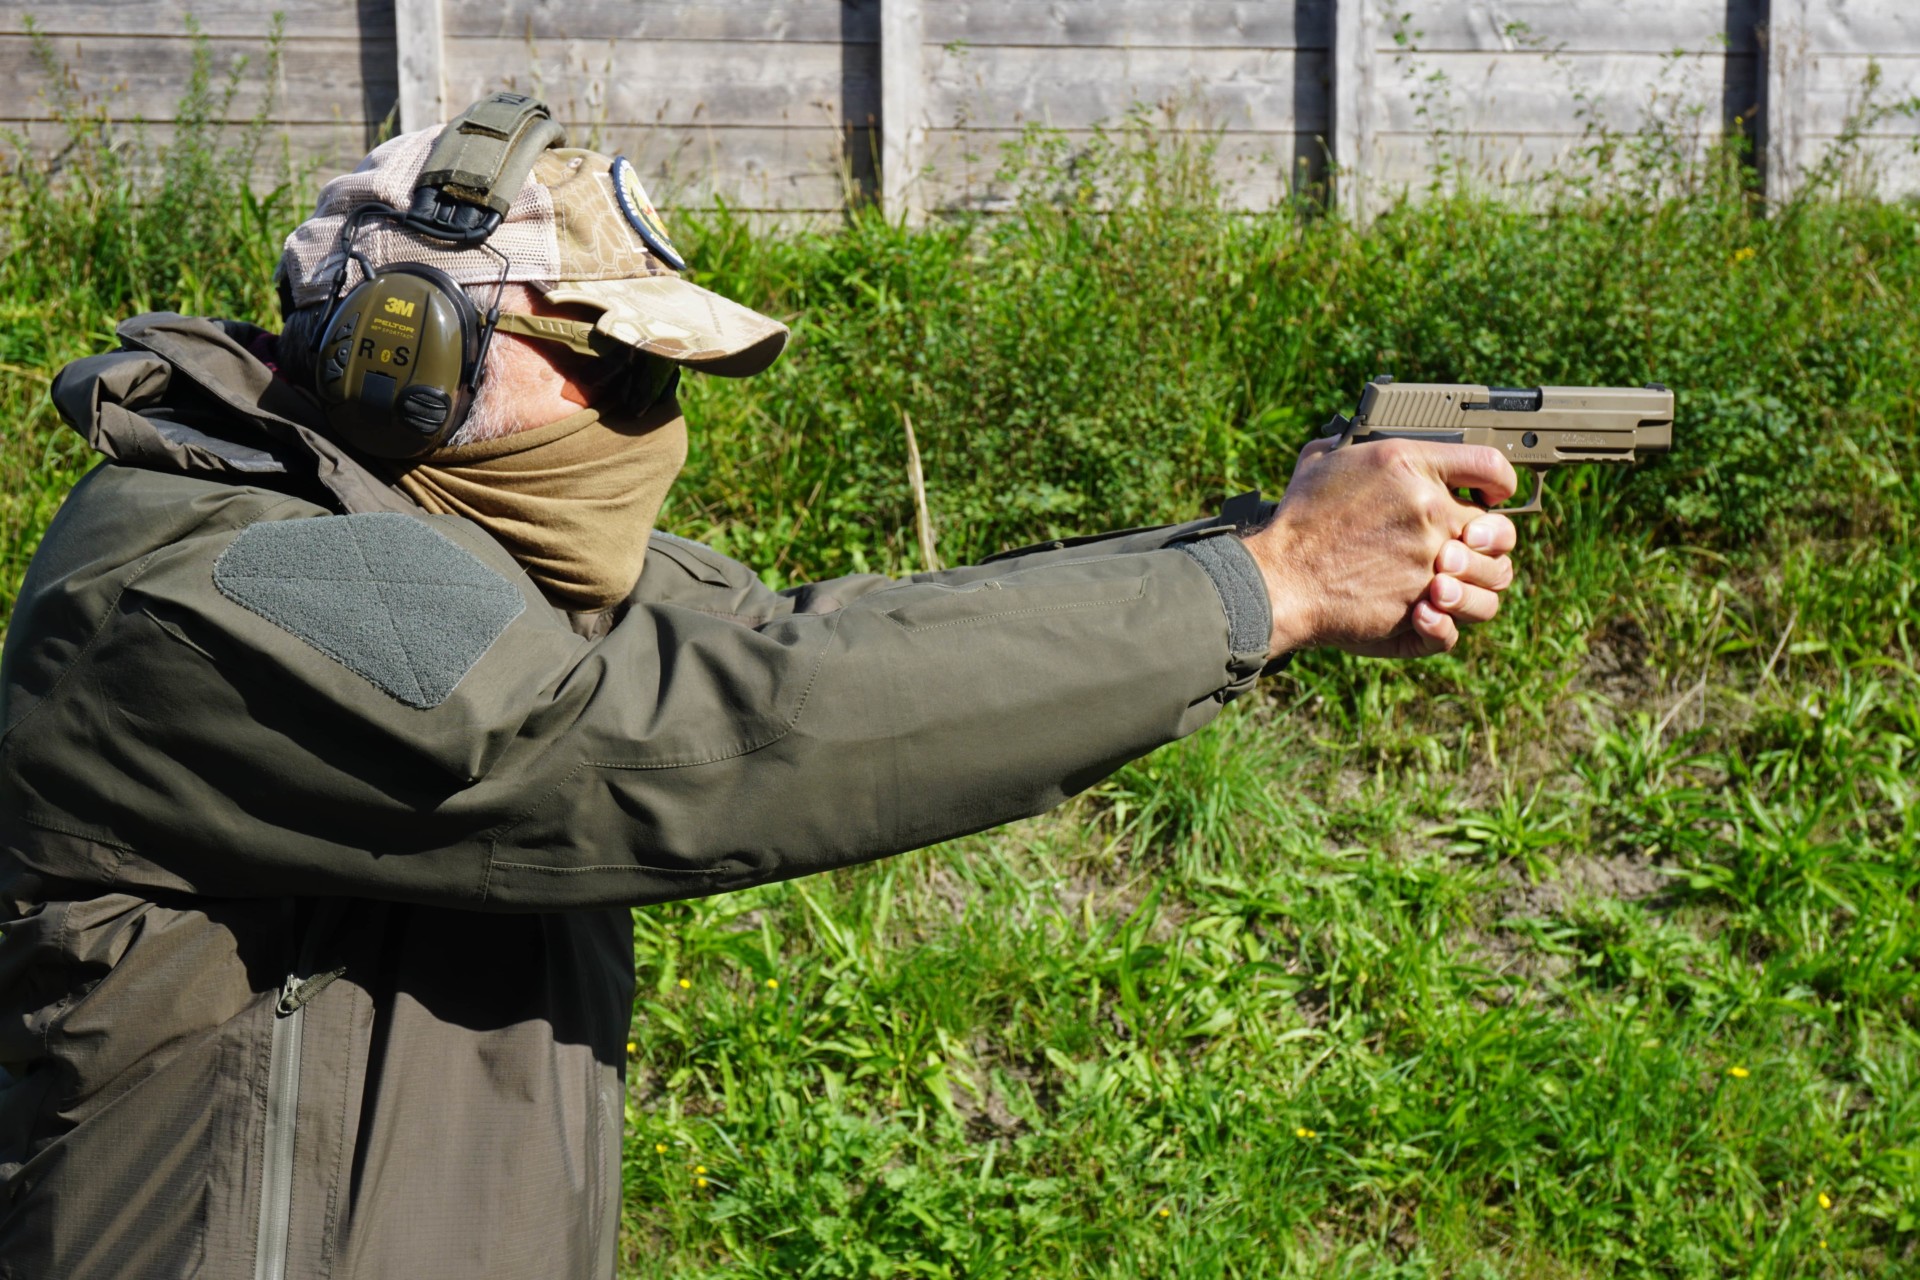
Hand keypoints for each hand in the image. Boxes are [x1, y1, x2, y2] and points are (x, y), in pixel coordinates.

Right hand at [1239, 438, 1519, 658]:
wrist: (1277, 579)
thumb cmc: (1296, 521)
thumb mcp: (1320, 460)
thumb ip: (1354, 445)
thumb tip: (1361, 438)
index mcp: (1409, 466)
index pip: (1490, 464)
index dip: (1500, 481)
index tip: (1491, 495)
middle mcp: (1429, 511)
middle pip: (1502, 529)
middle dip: (1490, 540)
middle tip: (1462, 546)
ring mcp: (1428, 562)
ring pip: (1492, 579)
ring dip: (1475, 585)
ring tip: (1444, 585)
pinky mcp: (1416, 607)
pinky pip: (1457, 624)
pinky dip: (1446, 625)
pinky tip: (1426, 613)